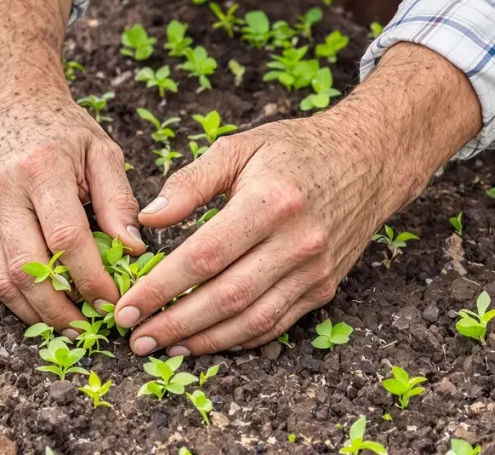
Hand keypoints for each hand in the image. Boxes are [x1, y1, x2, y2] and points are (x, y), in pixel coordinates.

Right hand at [0, 0, 144, 334]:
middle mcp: (2, 193)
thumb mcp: (102, 153)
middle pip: (28, 269)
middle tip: (93, 328)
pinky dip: (18, 302)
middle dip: (63, 310)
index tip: (115, 301)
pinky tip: (46, 309)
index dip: (91, 279)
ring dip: (39, 314)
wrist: (7, 108)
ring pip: (3, 283)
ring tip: (72, 326)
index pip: (66, 239)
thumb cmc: (63, 132)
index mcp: (40, 169)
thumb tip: (134, 250)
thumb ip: (120, 201)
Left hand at [114, 43, 481, 355]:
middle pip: (226, 297)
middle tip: (135, 338)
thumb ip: (189, 183)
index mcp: (269, 203)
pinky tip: (205, 341)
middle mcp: (297, 242)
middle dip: (174, 323)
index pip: (204, 256)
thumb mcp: (238, 148)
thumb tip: (146, 220)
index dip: (161, 287)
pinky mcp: (323, 288)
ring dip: (203, 340)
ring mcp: (314, 271)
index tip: (126, 306)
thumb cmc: (294, 150)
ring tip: (164, 347)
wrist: (368, 160)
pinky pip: (275, 324)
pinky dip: (238, 339)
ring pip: (252, 321)